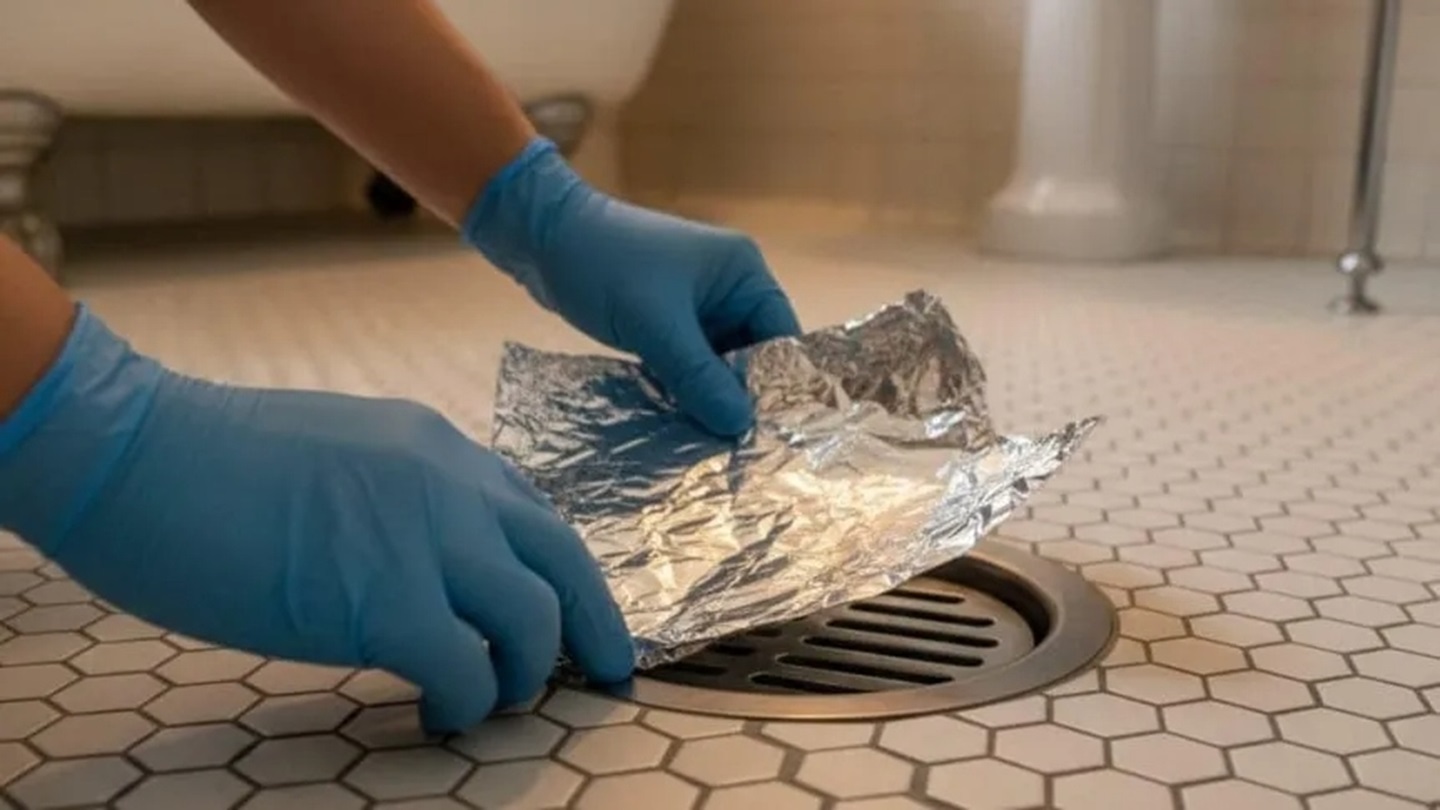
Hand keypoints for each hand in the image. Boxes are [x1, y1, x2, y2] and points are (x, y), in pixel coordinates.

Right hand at [0, 307, 633, 732]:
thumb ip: (403, 498)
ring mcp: (424, 541)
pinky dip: (466, 703)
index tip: (576, 615)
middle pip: (565, 562)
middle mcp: (452, 488)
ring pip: (534, 620)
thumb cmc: (215, 460)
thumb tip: (431, 563)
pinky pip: (466, 671)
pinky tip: (440, 717)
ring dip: (527, 673)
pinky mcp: (383, 603)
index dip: (563, 574)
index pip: (536, 516)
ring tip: (496, 700)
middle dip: (596, 625)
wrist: (138, 453)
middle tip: (605, 672)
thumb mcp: (342, 453)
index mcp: (441, 452)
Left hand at [463, 138, 801, 436]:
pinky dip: (685, 390)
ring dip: (710, 399)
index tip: (774, 435)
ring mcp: (695, 306)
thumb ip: (699, 375)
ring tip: (712, 450)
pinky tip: (683, 427)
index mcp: (743, 272)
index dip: (778, 385)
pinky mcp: (664, 322)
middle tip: (742, 453)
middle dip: (741, 398)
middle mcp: (728, 289)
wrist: (539, 236)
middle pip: (751, 356)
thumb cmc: (605, 264)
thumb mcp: (655, 324)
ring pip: (716, 365)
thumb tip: (739, 426)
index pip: (780, 337)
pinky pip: (687, 364)